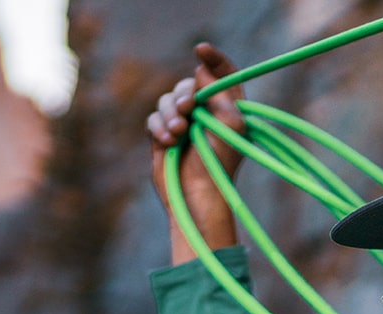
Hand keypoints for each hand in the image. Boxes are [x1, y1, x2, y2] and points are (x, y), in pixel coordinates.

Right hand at [148, 43, 246, 264]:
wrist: (198, 195)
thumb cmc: (220, 162)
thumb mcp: (229, 123)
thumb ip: (217, 93)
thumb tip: (199, 70)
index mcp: (227, 108)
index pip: (222, 73)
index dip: (212, 58)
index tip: (200, 49)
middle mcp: (205, 113)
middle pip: (189, 85)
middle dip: (186, 94)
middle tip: (188, 109)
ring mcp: (183, 124)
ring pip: (167, 100)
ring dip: (171, 114)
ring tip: (179, 133)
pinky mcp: (162, 137)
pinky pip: (153, 119)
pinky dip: (160, 128)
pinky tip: (168, 142)